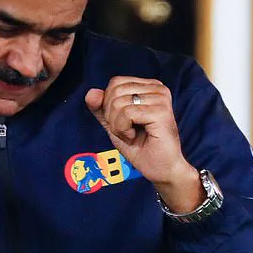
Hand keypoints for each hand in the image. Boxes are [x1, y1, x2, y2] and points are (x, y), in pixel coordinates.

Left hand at [85, 77, 203, 211]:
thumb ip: (101, 108)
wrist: (160, 169)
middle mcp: (158, 89)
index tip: (124, 123)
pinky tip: (135, 137)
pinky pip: (127, 113)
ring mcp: (161, 99)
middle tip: (128, 131)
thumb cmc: (141, 148)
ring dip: (118, 126)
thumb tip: (91, 92)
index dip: (109, 106)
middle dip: (112, 117)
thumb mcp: (114, 125)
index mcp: (149, 87)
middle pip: (115, 91)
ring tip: (132, 135)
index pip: (115, 83)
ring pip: (119, 103)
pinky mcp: (161, 112)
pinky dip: (123, 130)